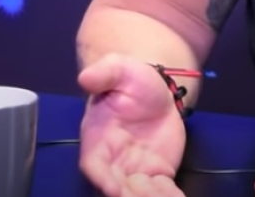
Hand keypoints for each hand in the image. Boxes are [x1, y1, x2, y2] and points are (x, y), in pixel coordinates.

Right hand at [77, 53, 187, 196]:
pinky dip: (168, 196)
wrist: (157, 90)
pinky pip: (161, 190)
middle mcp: (114, 161)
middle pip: (116, 187)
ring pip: (139, 193)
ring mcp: (136, 170)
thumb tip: (85, 76)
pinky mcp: (158, 172)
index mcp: (98, 139)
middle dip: (128, 194)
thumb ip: (104, 74)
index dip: (103, 178)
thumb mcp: (119, 69)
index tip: (115, 187)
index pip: (94, 165)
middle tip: (145, 193)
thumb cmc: (131, 80)